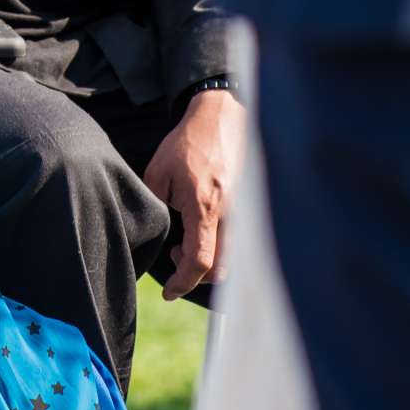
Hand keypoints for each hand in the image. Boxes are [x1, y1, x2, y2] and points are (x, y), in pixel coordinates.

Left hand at [142, 86, 244, 300]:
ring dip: (210, 261)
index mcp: (204, 207)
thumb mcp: (158, 174)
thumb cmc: (187, 143)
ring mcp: (246, 211)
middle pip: (221, 268)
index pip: (199, 261)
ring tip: (187, 242)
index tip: (168, 292)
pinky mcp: (251, 206)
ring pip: (235, 258)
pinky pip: (241, 240)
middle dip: (195, 275)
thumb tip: (158, 233)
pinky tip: (205, 230)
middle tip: (174, 258)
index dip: (182, 283)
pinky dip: (223, 247)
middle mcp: (232, 214)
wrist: (221, 117)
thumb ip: (158, 206)